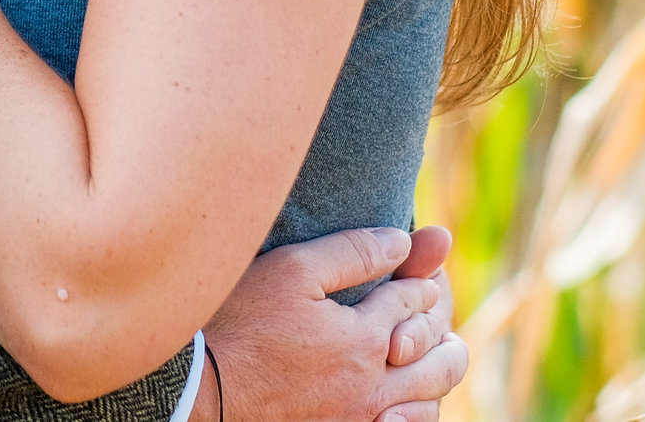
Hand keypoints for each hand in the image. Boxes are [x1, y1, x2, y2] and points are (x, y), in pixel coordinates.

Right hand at [200, 227, 467, 421]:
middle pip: (439, 358)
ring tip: (437, 356)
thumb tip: (401, 241)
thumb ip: (352, 252)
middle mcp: (374, 384)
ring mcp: (361, 418)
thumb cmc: (240, 323)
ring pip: (429, 402)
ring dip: (438, 375)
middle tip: (439, 315)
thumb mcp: (291, 270)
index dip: (419, 279)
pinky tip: (407, 402)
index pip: (414, 300)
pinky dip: (417, 414)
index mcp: (367, 336)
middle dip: (442, 329)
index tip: (416, 270)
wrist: (202, 389)